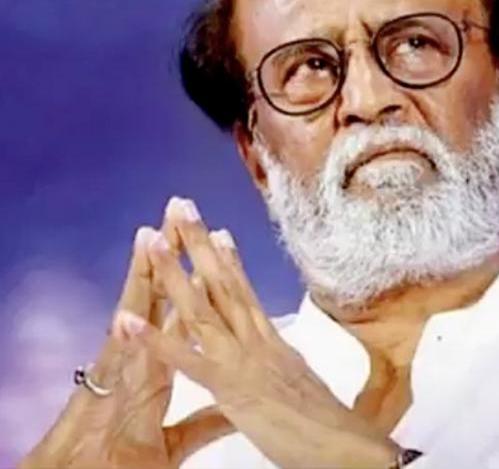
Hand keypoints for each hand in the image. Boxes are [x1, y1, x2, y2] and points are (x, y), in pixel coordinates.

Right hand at [21, 224, 232, 468]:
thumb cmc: (123, 460)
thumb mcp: (179, 438)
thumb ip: (209, 417)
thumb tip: (237, 403)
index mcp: (165, 364)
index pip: (187, 310)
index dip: (202, 276)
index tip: (218, 241)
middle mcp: (144, 357)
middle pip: (162, 297)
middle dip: (173, 254)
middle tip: (183, 212)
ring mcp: (123, 372)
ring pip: (134, 316)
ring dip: (141, 278)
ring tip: (151, 236)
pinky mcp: (105, 398)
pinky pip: (114, 369)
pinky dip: (122, 343)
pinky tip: (124, 314)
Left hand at [122, 197, 399, 467]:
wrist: (343, 443)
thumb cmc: (327, 423)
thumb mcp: (300, 384)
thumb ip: (283, 364)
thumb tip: (281, 351)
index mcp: (273, 342)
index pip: (247, 294)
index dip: (230, 262)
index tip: (219, 231)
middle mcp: (257, 340)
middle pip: (223, 284)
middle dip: (200, 244)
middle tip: (180, 206)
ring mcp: (243, 359)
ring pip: (203, 308)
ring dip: (173, 272)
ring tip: (153, 238)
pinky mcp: (230, 386)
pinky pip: (186, 359)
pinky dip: (154, 339)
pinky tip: (128, 320)